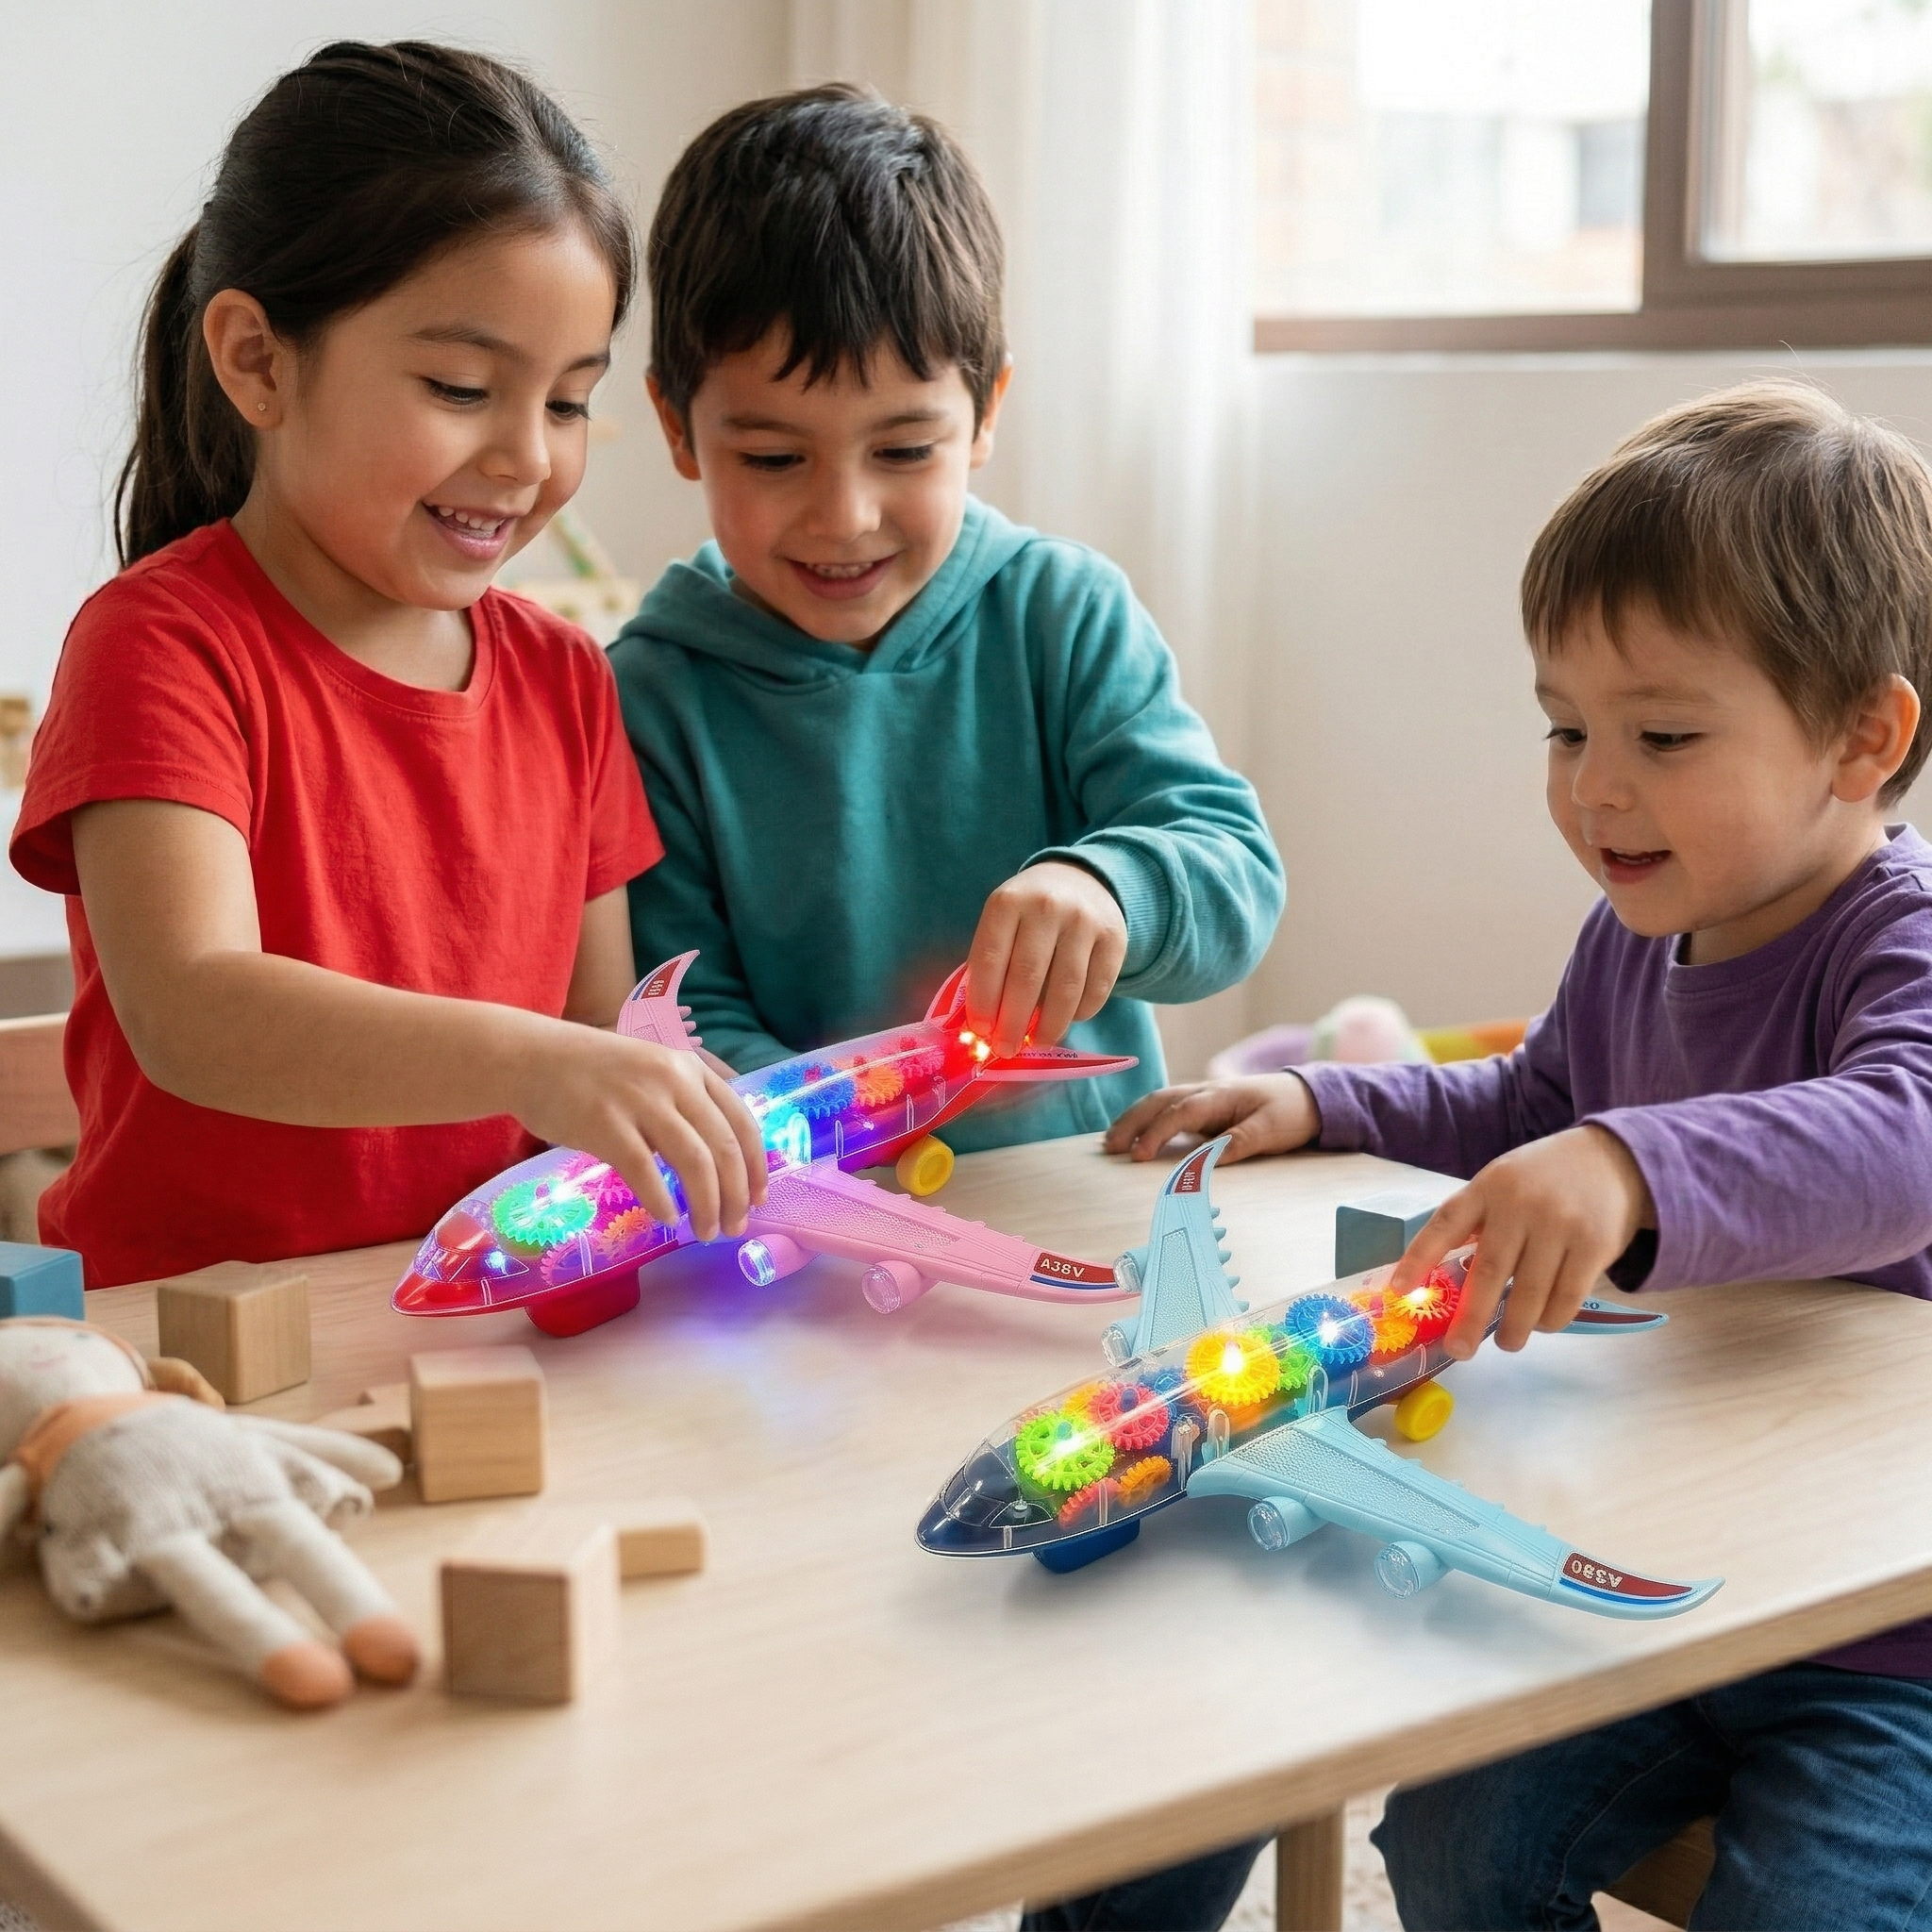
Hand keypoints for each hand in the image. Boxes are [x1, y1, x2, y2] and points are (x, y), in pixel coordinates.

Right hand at [508, 1028, 766, 1242]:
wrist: (531, 1058)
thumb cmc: (593, 1072)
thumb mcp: (653, 1072)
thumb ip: (685, 1104)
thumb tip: (718, 1159)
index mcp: (691, 1069)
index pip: (742, 1121)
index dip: (757, 1165)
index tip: (760, 1198)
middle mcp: (674, 1080)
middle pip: (724, 1147)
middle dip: (737, 1195)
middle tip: (734, 1227)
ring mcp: (640, 1101)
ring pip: (695, 1162)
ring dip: (707, 1205)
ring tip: (706, 1231)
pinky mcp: (606, 1124)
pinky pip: (646, 1171)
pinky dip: (662, 1201)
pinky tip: (666, 1218)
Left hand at [966, 861, 1127, 1055]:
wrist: (1080, 880)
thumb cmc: (1029, 913)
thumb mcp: (1003, 922)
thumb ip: (991, 964)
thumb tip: (985, 1025)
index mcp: (1008, 902)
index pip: (991, 959)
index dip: (984, 1001)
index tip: (981, 1031)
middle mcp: (1046, 907)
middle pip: (1027, 977)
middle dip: (1013, 1022)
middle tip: (1005, 1049)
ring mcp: (1084, 921)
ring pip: (1065, 989)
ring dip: (1049, 1025)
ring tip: (1037, 1043)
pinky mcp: (1114, 938)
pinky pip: (1096, 990)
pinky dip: (1080, 1013)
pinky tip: (1067, 1020)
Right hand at [1103, 1073, 1320, 1162]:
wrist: (1307, 1096)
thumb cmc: (1289, 1111)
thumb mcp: (1271, 1129)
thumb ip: (1240, 1140)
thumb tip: (1210, 1158)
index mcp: (1220, 1096)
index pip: (1179, 1112)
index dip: (1157, 1133)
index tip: (1139, 1156)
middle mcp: (1206, 1093)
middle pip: (1159, 1101)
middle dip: (1131, 1122)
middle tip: (1109, 1147)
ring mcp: (1202, 1098)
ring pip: (1159, 1102)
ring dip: (1134, 1119)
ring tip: (1111, 1141)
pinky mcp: (1203, 1109)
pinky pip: (1168, 1110)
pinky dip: (1146, 1120)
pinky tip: (1134, 1134)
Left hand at [1388, 1125, 1654, 1360]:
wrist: (1612, 1158)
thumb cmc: (1543, 1179)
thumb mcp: (1503, 1183)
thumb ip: (1477, 1221)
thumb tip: (1446, 1281)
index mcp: (1487, 1187)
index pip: (1445, 1224)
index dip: (1419, 1258)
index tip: (1398, 1291)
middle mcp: (1520, 1205)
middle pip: (1488, 1270)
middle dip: (1470, 1318)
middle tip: (1459, 1350)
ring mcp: (1559, 1225)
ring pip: (1529, 1292)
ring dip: (1514, 1327)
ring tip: (1506, 1343)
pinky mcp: (1594, 1245)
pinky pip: (1566, 1297)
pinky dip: (1551, 1320)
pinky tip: (1542, 1325)